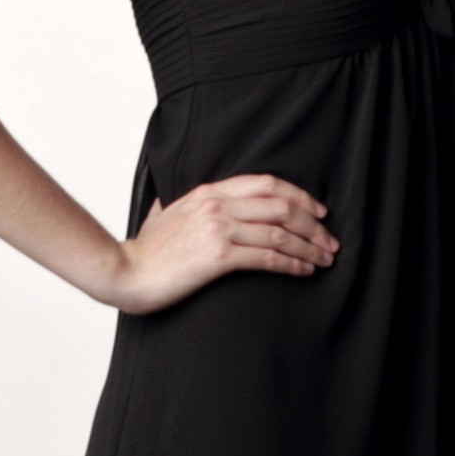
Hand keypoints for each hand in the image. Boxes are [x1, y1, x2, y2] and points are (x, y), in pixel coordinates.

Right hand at [96, 173, 333, 312]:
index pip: (266, 183)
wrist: (124, 272)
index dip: (299, 196)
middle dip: (313, 224)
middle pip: (281, 206)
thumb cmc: (145, 250)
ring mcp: (218, 229)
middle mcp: (217, 205)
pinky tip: (304, 270)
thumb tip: (183, 202)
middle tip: (330, 240)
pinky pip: (268, 257)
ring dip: (309, 246)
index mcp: (208, 192)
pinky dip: (292, 264)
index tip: (318, 211)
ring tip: (325, 259)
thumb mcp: (165, 213)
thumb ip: (182, 204)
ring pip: (279, 232)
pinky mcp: (218, 256)